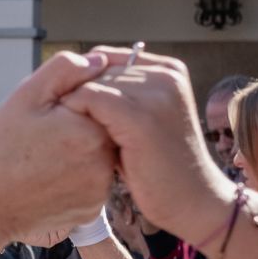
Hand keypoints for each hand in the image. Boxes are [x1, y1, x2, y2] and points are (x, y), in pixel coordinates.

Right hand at [0, 52, 115, 246]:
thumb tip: (100, 60)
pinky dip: (75, 177)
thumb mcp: (24, 98)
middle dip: (78, 126)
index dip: (71, 102)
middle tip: (41, 139)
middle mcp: (105, 161)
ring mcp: (100, 189)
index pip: (100, 100)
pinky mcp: (92, 209)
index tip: (45, 116)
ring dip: (80, 151)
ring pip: (99, 156)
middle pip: (103, 128)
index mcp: (92, 128)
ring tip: (42, 159)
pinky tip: (47, 178)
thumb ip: (65, 70)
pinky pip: (92, 182)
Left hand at [59, 48, 236, 243]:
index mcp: (168, 69)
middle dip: (75, 94)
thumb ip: (120, 96)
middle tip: (64, 124)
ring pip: (91, 83)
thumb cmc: (158, 166)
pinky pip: (90, 99)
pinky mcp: (141, 118)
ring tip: (70, 133)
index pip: (105, 57)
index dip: (81, 81)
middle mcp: (165, 74)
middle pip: (97, 69)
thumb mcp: (143, 119)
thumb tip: (74, 80)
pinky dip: (74, 116)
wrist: (192, 201)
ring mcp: (156, 94)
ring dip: (74, 107)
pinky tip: (72, 138)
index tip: (70, 110)